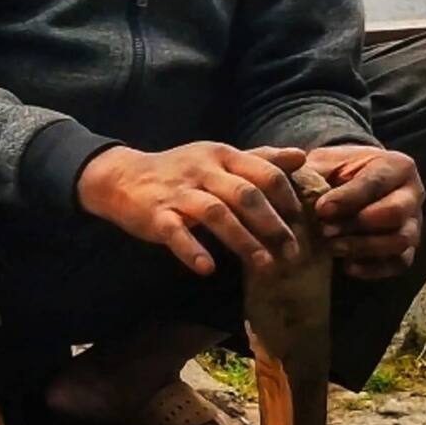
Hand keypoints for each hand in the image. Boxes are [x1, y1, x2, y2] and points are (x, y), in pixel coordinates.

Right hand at [76, 142, 307, 276]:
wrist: (123, 177)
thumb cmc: (179, 171)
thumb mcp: (217, 158)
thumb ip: (258, 159)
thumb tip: (301, 157)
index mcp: (220, 156)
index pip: (263, 173)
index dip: (287, 199)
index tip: (302, 223)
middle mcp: (201, 170)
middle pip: (245, 194)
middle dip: (272, 225)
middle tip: (292, 252)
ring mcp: (178, 192)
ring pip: (216, 213)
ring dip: (243, 240)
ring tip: (263, 266)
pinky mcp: (156, 213)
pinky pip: (176, 232)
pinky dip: (192, 250)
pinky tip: (207, 269)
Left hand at [303, 144, 423, 280]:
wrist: (345, 187)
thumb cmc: (334, 172)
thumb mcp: (325, 162)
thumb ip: (315, 168)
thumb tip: (296, 175)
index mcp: (396, 166)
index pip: (377, 182)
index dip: (348, 198)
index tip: (320, 209)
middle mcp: (412, 194)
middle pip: (395, 212)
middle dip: (357, 224)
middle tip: (324, 230)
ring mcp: (414, 223)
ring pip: (400, 240)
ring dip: (363, 247)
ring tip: (332, 247)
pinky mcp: (409, 248)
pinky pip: (399, 263)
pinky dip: (374, 268)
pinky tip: (346, 266)